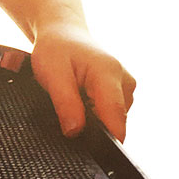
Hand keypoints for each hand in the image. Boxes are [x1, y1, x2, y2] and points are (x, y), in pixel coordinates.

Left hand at [30, 22, 135, 142]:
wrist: (62, 32)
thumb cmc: (55, 48)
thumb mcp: (52, 74)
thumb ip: (65, 103)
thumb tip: (76, 132)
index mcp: (109, 73)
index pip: (115, 118)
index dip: (103, 138)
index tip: (85, 145)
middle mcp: (125, 81)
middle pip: (114, 122)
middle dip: (92, 125)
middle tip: (68, 110)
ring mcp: (126, 88)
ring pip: (112, 120)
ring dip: (92, 117)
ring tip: (74, 98)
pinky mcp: (122, 93)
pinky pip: (110, 114)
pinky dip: (94, 112)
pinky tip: (82, 98)